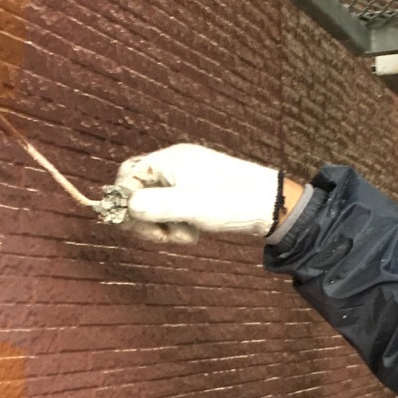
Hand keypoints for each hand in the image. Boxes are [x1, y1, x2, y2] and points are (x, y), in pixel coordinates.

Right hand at [113, 143, 278, 243]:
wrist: (271, 205)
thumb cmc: (230, 202)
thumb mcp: (188, 206)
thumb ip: (152, 206)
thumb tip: (126, 207)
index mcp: (168, 160)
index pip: (127, 175)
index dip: (126, 202)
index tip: (141, 225)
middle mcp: (173, 164)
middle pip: (138, 189)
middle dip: (145, 216)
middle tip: (163, 236)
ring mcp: (185, 177)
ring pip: (155, 202)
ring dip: (163, 223)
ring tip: (185, 235)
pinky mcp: (195, 191)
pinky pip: (172, 206)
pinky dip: (176, 222)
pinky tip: (192, 232)